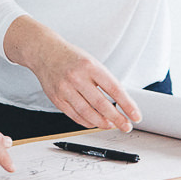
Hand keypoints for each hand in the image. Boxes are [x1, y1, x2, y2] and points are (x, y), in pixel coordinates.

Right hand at [3, 16, 139, 131]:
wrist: (45, 53)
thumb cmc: (72, 58)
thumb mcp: (92, 62)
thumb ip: (104, 81)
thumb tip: (121, 104)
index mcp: (90, 66)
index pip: (114, 88)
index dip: (127, 105)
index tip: (135, 115)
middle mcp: (77, 77)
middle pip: (101, 104)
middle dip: (117, 118)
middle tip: (126, 126)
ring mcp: (65, 89)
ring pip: (87, 113)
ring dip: (102, 123)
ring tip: (112, 126)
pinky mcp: (56, 99)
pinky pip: (75, 116)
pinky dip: (87, 122)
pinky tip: (96, 123)